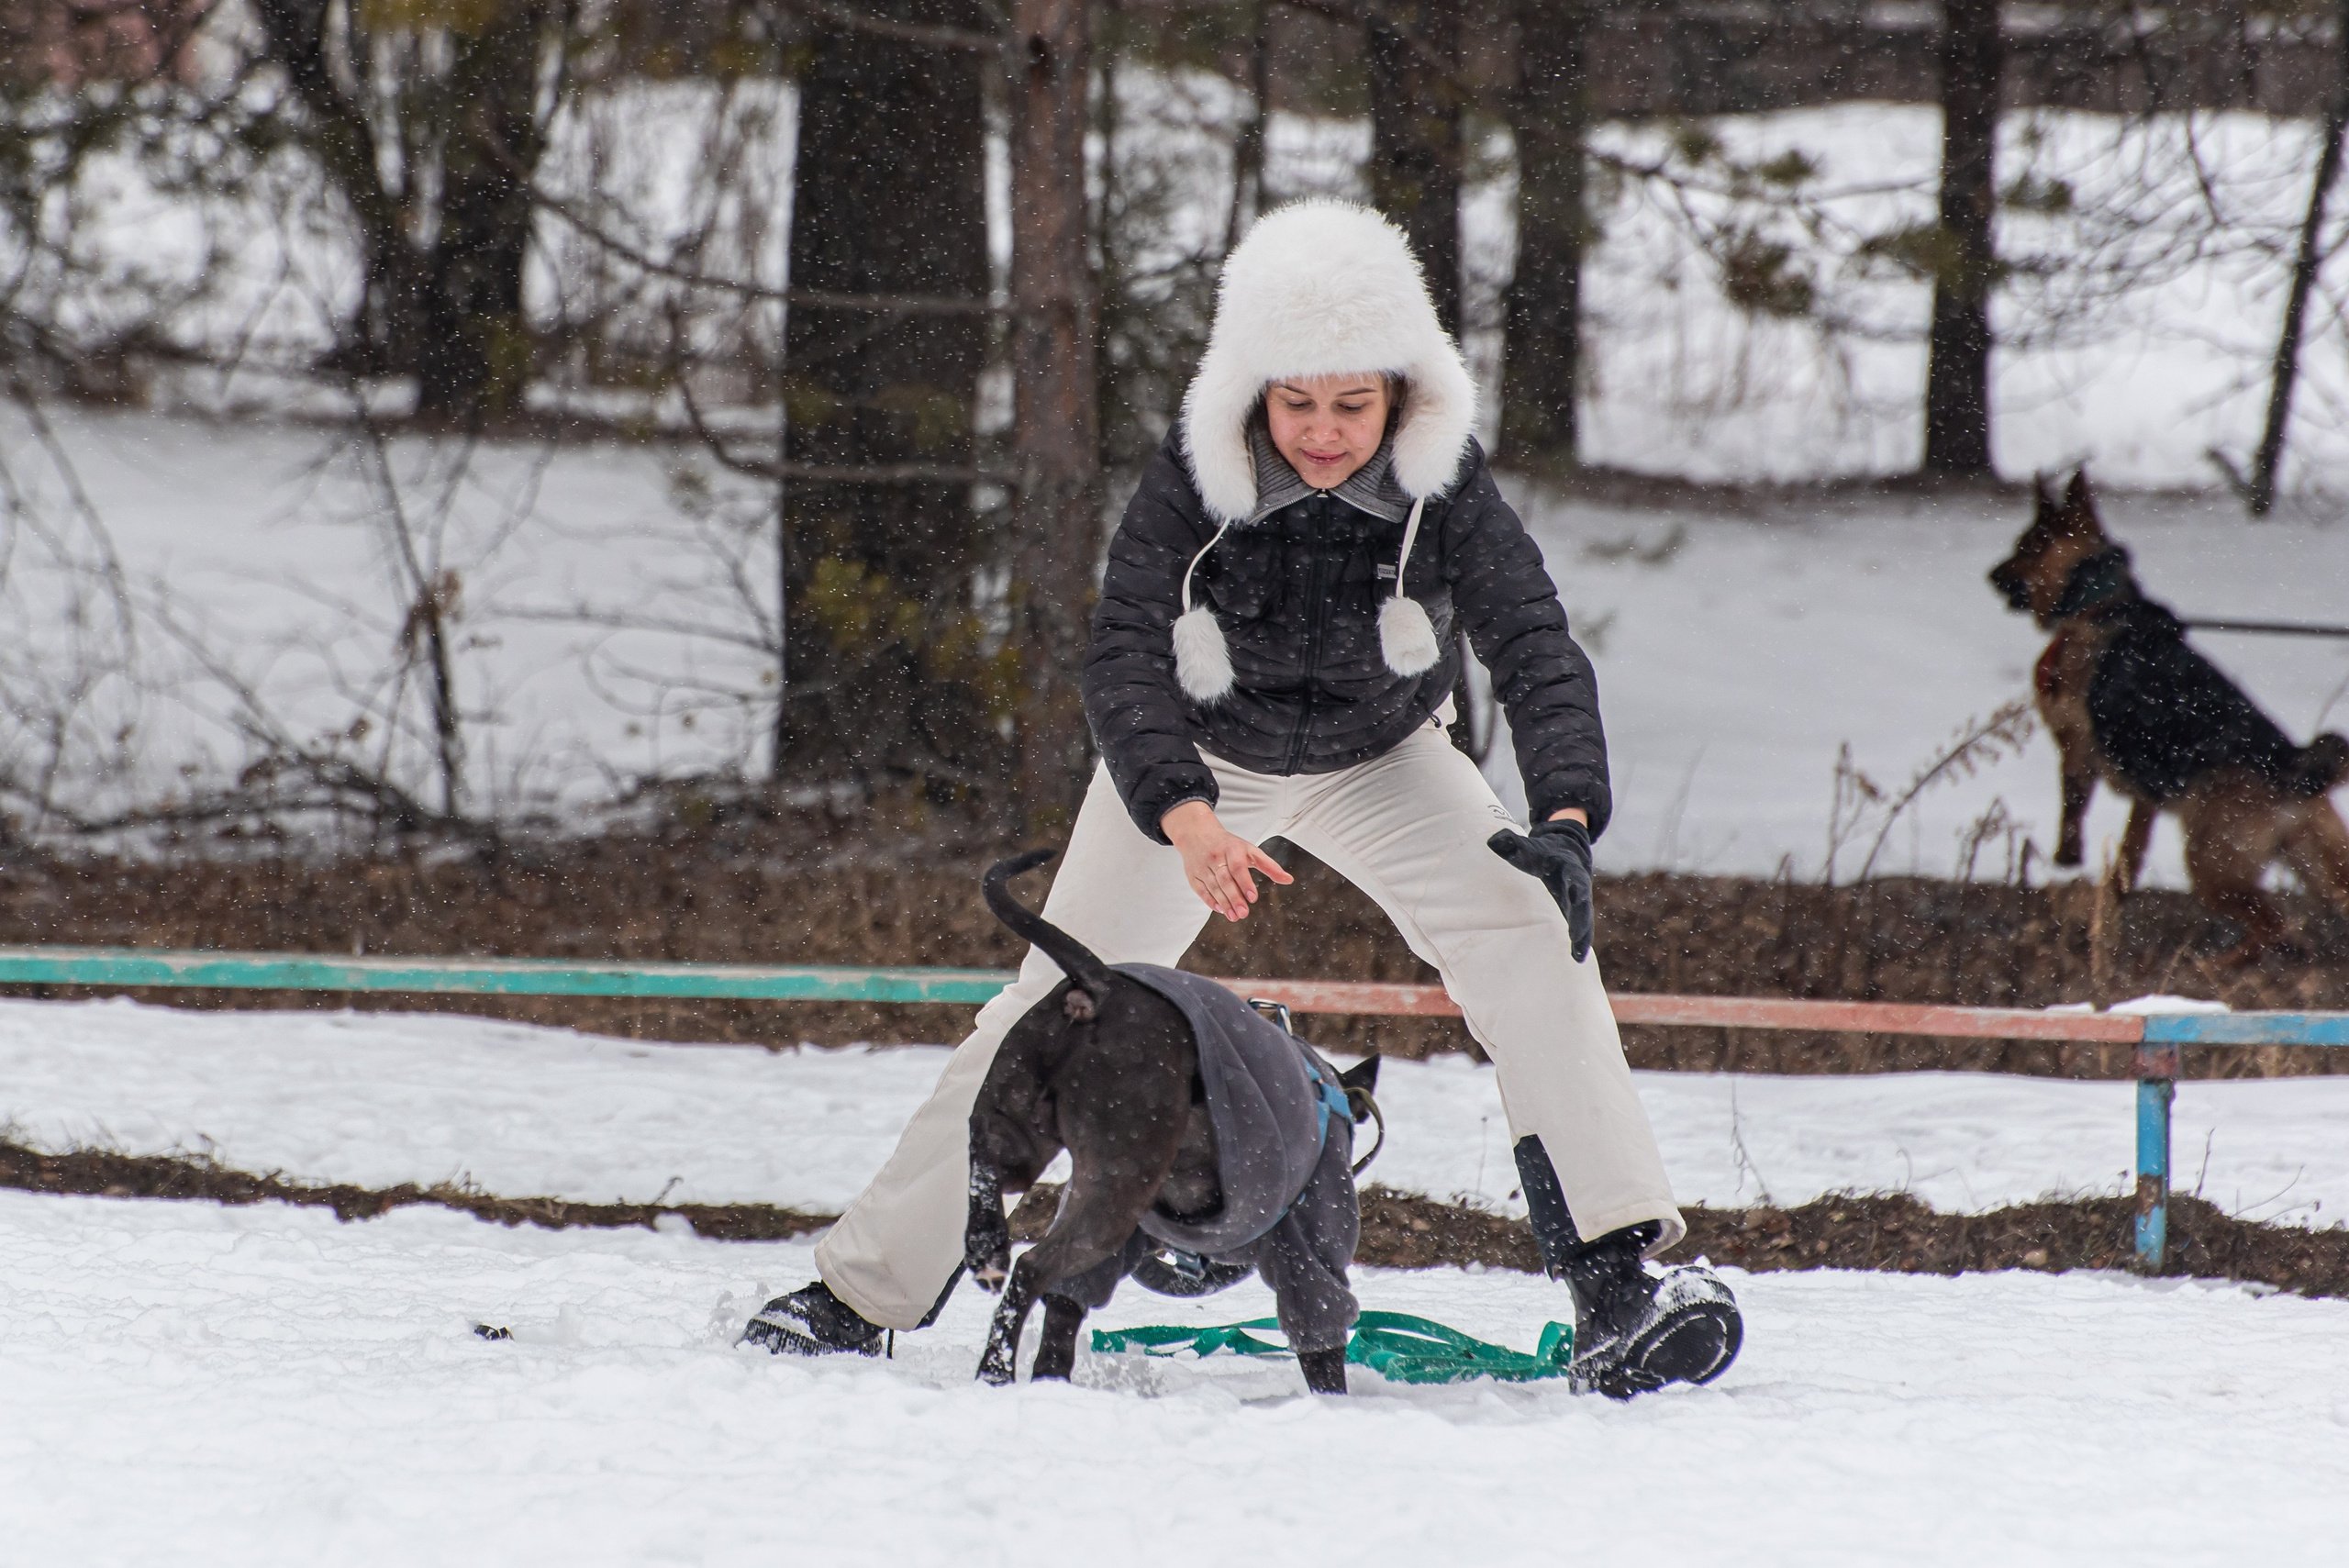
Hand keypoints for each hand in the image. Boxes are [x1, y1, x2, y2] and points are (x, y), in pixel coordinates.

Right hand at [1162, 801, 1292, 920]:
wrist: (1197, 834)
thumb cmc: (1228, 844)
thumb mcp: (1250, 850)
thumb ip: (1269, 866)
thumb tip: (1288, 879)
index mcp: (1232, 848)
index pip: (1238, 867)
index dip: (1245, 882)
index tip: (1252, 897)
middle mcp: (1216, 856)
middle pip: (1225, 879)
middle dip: (1234, 897)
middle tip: (1243, 913)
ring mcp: (1203, 865)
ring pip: (1213, 886)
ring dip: (1224, 903)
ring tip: (1234, 916)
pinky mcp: (1193, 874)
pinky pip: (1201, 889)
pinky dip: (1210, 900)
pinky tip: (1220, 909)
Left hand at [1488, 811, 1593, 961]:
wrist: (1565, 852)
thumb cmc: (1545, 851)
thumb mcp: (1532, 847)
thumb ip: (1514, 845)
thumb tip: (1494, 840)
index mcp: (1573, 875)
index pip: (1578, 889)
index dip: (1578, 902)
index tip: (1576, 914)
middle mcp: (1578, 892)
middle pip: (1584, 914)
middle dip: (1582, 932)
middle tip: (1578, 952)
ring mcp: (1575, 905)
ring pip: (1582, 925)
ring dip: (1580, 942)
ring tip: (1577, 960)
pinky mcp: (1570, 913)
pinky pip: (1574, 929)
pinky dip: (1573, 943)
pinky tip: (1569, 960)